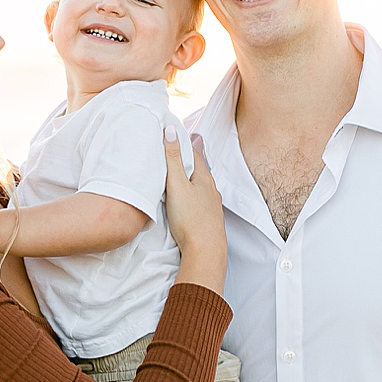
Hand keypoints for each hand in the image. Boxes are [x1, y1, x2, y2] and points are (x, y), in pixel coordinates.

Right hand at [163, 125, 226, 295]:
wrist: (205, 251)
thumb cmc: (190, 218)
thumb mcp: (177, 185)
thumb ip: (172, 159)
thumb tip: (170, 130)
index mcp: (204, 178)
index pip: (193, 153)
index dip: (183, 143)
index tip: (174, 135)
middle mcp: (211, 189)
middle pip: (198, 169)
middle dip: (187, 160)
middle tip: (177, 151)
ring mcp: (211, 205)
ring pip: (200, 185)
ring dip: (190, 178)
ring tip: (180, 174)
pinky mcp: (208, 219)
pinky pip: (199, 200)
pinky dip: (192, 194)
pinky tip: (187, 200)